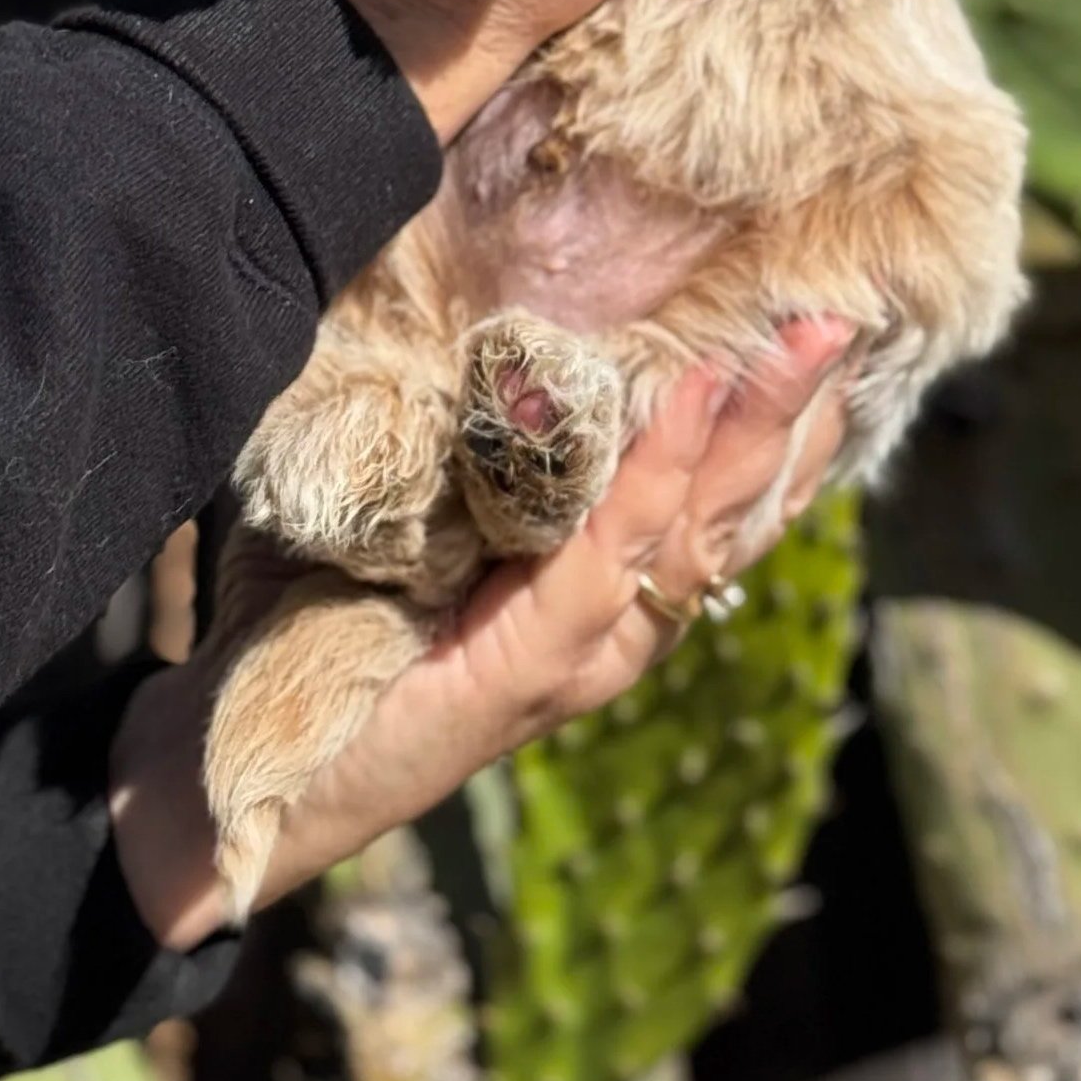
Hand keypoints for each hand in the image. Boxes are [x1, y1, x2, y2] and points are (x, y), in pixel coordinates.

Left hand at [109, 319, 850, 951]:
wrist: (238, 770)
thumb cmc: (322, 626)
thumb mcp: (424, 518)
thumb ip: (478, 445)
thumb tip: (497, 315)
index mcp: (601, 597)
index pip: (722, 503)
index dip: (782, 423)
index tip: (826, 330)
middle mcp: (613, 631)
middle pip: (735, 509)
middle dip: (797, 410)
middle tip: (842, 310)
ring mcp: (577, 657)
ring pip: (695, 529)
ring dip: (753, 427)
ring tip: (799, 339)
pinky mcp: (523, 670)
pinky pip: (609, 555)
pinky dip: (655, 473)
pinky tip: (688, 397)